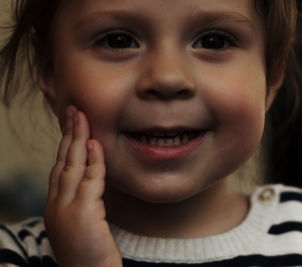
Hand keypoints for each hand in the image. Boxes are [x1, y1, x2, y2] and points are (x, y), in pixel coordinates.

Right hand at [44, 106, 121, 266]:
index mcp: (55, 207)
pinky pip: (90, 179)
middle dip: (68, 134)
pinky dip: (93, 159)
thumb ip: (83, 202)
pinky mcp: (83, 213)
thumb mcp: (82, 225)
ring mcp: (67, 208)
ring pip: (72, 165)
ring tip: (82, 116)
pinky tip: (95, 142)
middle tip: (74, 111)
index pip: (58, 169)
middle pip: (61, 161)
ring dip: (78, 138)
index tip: (71, 127)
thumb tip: (92, 183)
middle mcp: (56, 205)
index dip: (64, 146)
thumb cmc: (89, 255)